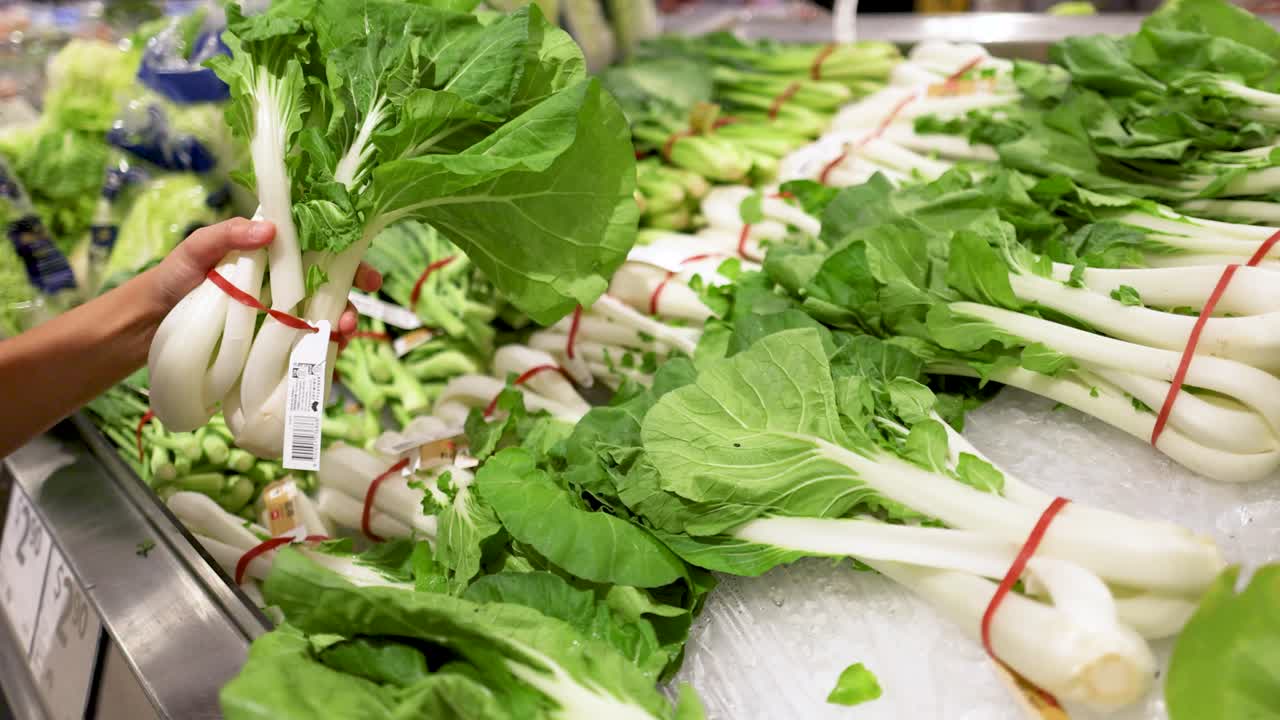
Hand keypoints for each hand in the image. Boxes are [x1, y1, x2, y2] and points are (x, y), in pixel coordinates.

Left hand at [147, 217, 382, 344]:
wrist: (145, 326)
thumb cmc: (173, 280)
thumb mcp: (196, 249)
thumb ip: (227, 234)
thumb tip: (270, 229)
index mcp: (273, 259)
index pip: (322, 256)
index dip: (351, 263)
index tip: (369, 278)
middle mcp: (281, 289)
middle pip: (330, 295)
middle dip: (350, 306)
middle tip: (351, 320)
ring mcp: (276, 322)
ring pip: (321, 325)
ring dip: (339, 333)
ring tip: (340, 340)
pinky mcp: (266, 351)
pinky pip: (302, 353)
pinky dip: (320, 357)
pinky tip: (324, 361)